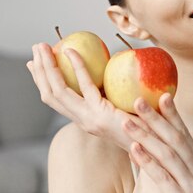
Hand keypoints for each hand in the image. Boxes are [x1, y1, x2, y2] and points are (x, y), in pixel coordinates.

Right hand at [26, 42, 150, 151]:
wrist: (158, 145)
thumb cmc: (146, 122)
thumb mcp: (122, 104)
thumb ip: (111, 91)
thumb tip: (109, 67)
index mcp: (85, 119)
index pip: (55, 100)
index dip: (42, 81)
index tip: (35, 63)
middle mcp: (82, 120)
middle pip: (50, 95)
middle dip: (39, 71)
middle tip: (36, 48)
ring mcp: (89, 118)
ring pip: (58, 91)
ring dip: (48, 67)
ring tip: (44, 46)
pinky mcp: (101, 113)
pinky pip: (85, 85)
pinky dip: (76, 67)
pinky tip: (71, 51)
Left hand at [123, 93, 192, 192]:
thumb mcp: (182, 187)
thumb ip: (173, 166)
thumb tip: (154, 147)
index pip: (183, 133)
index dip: (171, 113)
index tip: (158, 94)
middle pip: (174, 138)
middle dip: (154, 118)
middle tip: (135, 99)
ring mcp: (192, 187)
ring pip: (167, 154)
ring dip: (146, 136)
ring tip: (126, 121)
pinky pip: (163, 178)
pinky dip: (148, 162)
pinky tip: (134, 150)